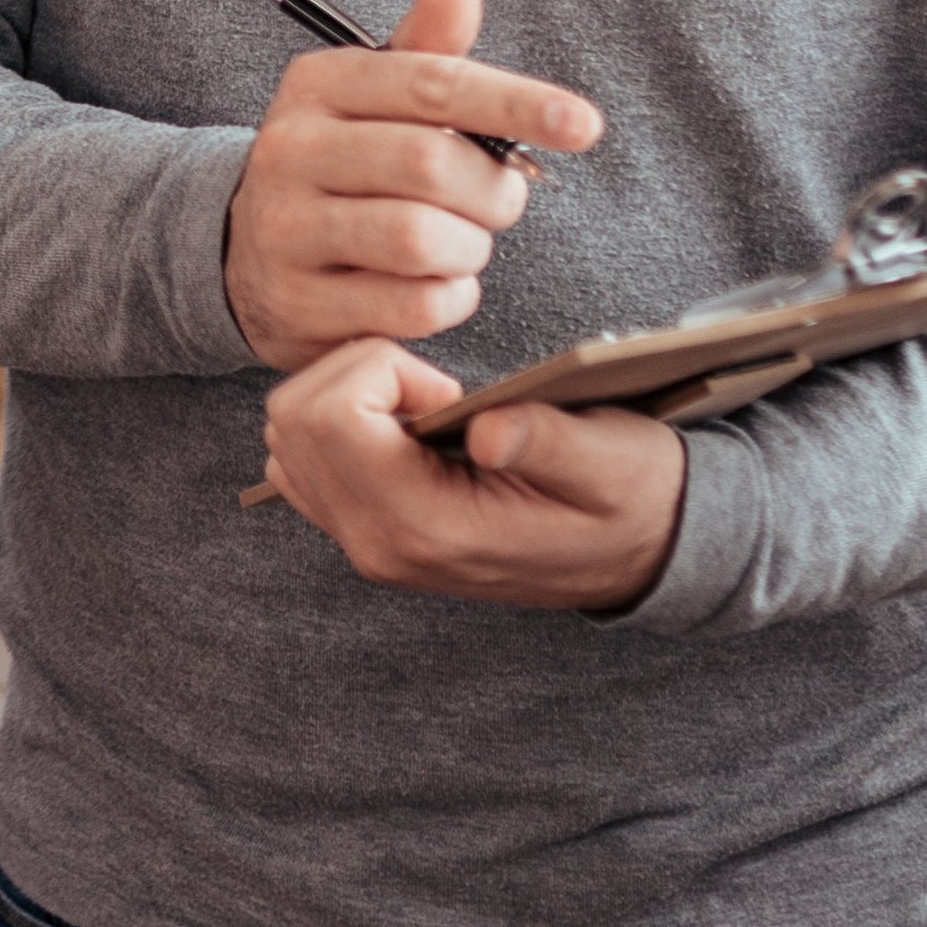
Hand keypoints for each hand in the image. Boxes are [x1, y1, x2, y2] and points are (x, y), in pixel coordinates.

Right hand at [225, 0, 603, 371]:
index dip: (516, 102)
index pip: (432, 83)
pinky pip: (411, 307)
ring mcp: (285, 230)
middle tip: (502, 201)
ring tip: (465, 244)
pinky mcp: (299, 303)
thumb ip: (429, 48)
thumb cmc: (345, 166)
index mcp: (320, 84)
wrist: (251, 257)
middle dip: (492, 191)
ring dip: (471, 248)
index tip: (584, 125)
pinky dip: (450, 298)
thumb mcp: (376, 98)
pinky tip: (440, 284)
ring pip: (419, 239)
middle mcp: (290, 151)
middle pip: (431, 165)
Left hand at [262, 338, 685, 612]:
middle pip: (294, 422)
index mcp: (430, 528)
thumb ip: (546, 441)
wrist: (638, 556)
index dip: (381, 371)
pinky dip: (340, 421)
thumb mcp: (612, 463)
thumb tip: (480, 428)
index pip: (333, 420)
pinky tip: (405, 421)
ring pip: (289, 439)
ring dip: (344, 394)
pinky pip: (305, 463)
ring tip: (420, 400)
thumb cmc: (630, 498)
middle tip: (431, 383)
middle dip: (354, 373)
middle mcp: (380, 544)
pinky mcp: (367, 531)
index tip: (446, 383)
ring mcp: (367, 543)